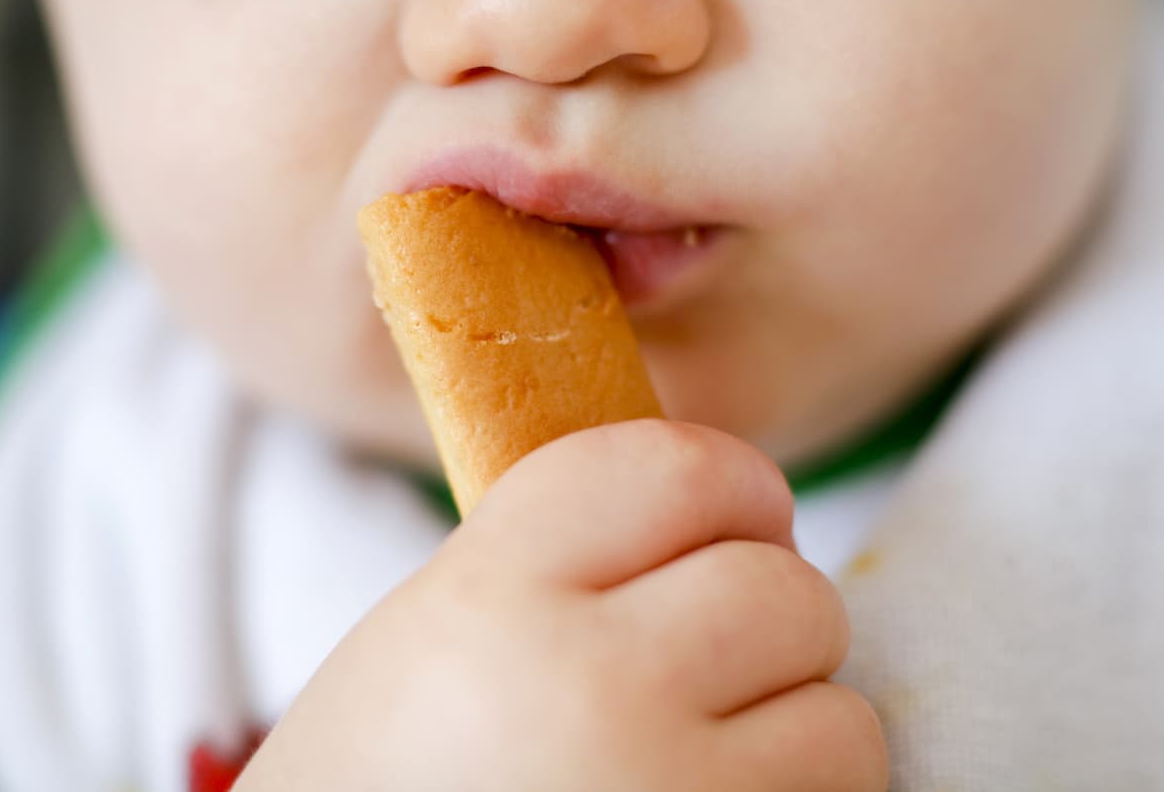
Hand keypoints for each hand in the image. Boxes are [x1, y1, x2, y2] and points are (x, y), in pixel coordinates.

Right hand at [237, 420, 887, 790]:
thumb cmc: (388, 779)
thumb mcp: (433, 628)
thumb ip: (568, 555)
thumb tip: (728, 520)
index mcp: (491, 596)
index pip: (679, 469)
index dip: (731, 484)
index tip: (737, 520)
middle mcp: (587, 690)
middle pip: (787, 589)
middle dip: (771, 619)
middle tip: (714, 661)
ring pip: (842, 720)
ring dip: (795, 735)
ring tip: (701, 761)